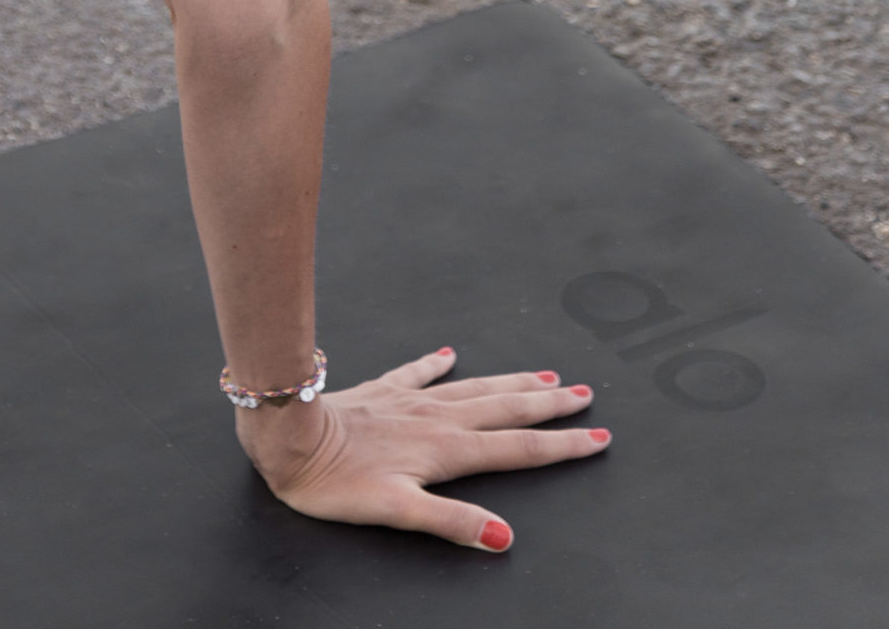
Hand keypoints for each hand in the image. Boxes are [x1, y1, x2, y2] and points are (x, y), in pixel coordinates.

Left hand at [234, 347, 609, 550]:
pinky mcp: (383, 390)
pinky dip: (438, 362)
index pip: (517, 449)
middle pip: (506, 408)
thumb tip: (503, 536)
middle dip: (550, 404)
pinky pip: (419, 371)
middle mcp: (437, 418)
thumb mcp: (398, 512)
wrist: (290, 435)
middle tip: (588, 395)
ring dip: (513, 381)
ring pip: (475, 387)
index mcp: (447, 450)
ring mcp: (411, 400)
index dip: (560, 446)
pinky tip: (450, 352)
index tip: (598, 437)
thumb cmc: (337, 481)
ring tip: (545, 373)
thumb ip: (451, 522)